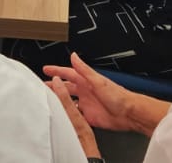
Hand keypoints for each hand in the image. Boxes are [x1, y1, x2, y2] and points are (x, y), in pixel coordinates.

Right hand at [43, 52, 164, 135]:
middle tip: (42, 86)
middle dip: (54, 86)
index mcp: (87, 81)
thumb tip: (74, 56)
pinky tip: (61, 115)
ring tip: (48, 100)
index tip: (46, 69)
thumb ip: (84, 70)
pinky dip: (67, 114)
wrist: (128, 113)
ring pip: (69, 101)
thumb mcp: (98, 81)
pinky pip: (75, 115)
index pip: (68, 73)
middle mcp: (86, 91)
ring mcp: (87, 104)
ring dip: (59, 100)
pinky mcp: (89, 116)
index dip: (57, 71)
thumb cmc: (118, 96)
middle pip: (66, 87)